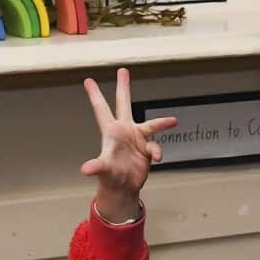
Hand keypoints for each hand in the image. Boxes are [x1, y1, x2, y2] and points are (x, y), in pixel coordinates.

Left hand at [81, 68, 176, 222]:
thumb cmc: (110, 177)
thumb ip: (97, 167)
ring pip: (150, 124)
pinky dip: (158, 152)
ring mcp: (136, 139)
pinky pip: (156, 146)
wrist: (124, 189)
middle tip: (122, 70)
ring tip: (172, 121)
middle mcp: (124, 131)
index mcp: (111, 132)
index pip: (102, 109)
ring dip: (162, 122)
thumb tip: (86, 169)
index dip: (95, 95)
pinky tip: (156, 159)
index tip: (88, 80)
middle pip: (124, 104)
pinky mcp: (147, 149)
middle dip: (123, 87)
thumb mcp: (104, 170)